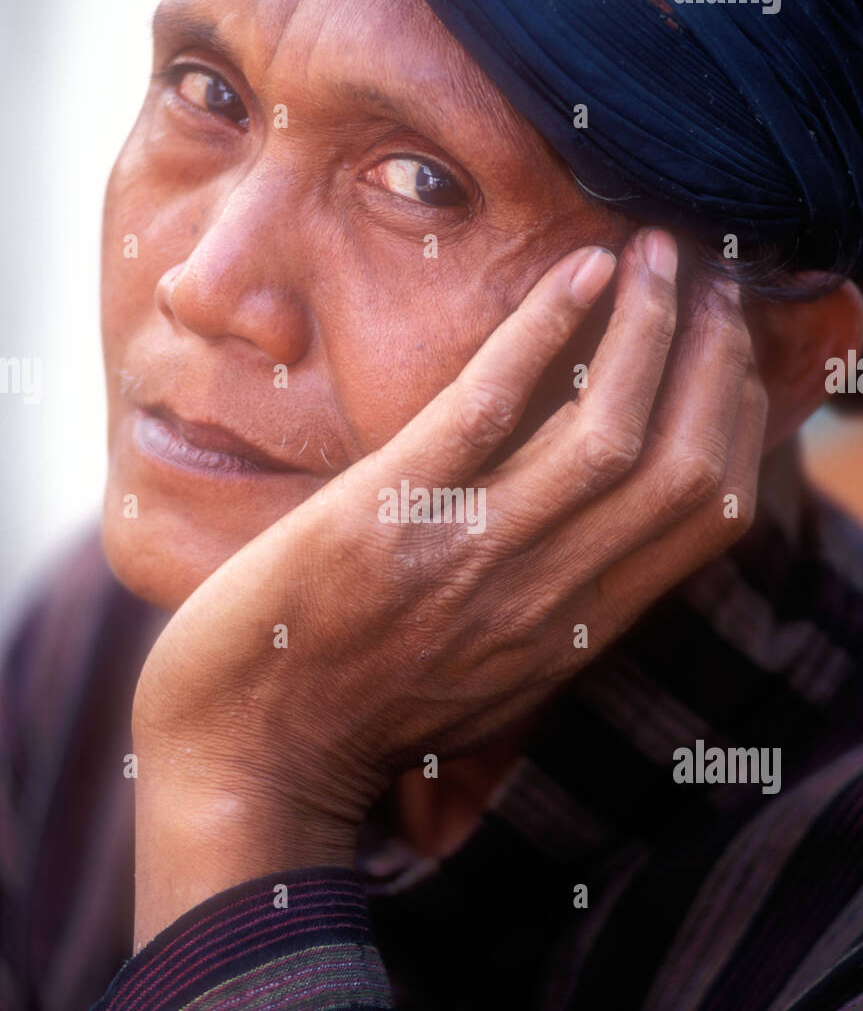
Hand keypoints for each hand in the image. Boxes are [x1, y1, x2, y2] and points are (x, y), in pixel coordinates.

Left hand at [131, 228, 766, 944]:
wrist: (245, 759)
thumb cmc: (361, 715)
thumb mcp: (491, 680)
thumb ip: (556, 615)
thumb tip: (601, 542)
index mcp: (574, 635)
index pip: (706, 519)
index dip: (740, 420)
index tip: (731, 351)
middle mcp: (542, 599)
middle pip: (681, 469)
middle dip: (716, 359)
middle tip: (711, 280)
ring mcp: (467, 557)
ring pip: (607, 432)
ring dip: (650, 326)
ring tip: (659, 251)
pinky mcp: (384, 516)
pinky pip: (490, 406)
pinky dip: (547, 327)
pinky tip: (582, 268)